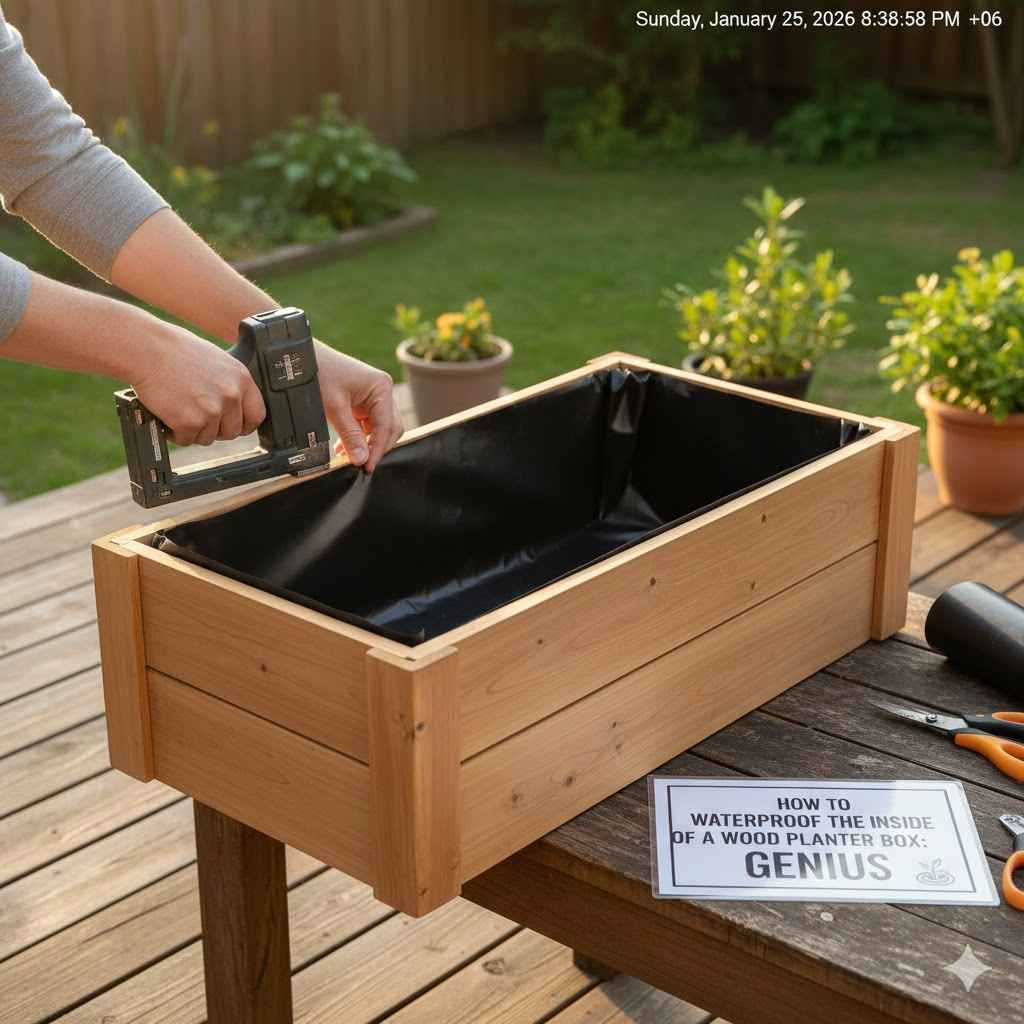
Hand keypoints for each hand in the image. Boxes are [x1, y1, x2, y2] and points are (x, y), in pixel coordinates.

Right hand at [132, 323, 265, 445]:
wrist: (146, 348)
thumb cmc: (174, 349)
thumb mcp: (216, 361)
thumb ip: (228, 383)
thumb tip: (234, 404)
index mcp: (241, 378)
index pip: (257, 414)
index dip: (244, 424)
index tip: (235, 426)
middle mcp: (231, 395)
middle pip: (232, 431)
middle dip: (214, 429)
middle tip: (197, 417)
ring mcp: (212, 410)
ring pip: (207, 438)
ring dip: (193, 430)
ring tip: (178, 409)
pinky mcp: (190, 422)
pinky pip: (186, 440)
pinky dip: (175, 432)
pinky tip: (167, 414)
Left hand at [315, 342, 402, 471]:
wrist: (301, 358)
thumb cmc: (319, 373)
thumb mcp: (334, 408)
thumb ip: (350, 435)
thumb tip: (361, 459)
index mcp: (381, 388)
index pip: (387, 426)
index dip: (378, 449)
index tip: (367, 467)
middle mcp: (382, 392)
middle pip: (390, 429)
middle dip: (376, 448)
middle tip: (361, 465)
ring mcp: (373, 397)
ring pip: (379, 429)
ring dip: (366, 445)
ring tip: (349, 458)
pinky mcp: (363, 403)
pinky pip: (367, 426)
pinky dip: (358, 438)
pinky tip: (344, 449)